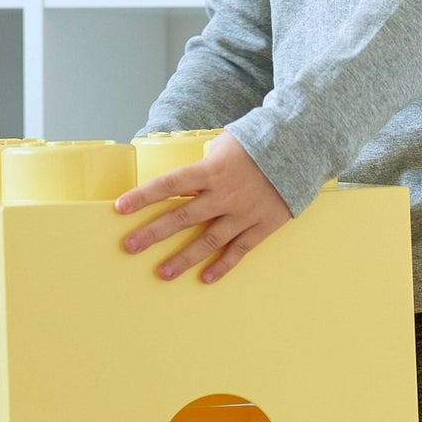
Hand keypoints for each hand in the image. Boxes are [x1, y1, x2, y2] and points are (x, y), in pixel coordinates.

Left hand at [115, 131, 290, 283]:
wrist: (300, 148)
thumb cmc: (259, 143)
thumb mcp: (225, 145)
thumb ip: (203, 165)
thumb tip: (185, 181)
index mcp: (211, 170)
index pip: (169, 185)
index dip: (143, 197)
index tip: (120, 208)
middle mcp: (224, 194)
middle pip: (182, 217)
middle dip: (153, 232)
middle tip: (129, 246)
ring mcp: (243, 213)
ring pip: (208, 240)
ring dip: (183, 258)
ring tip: (162, 273)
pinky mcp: (262, 225)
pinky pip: (239, 250)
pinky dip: (223, 265)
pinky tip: (206, 278)